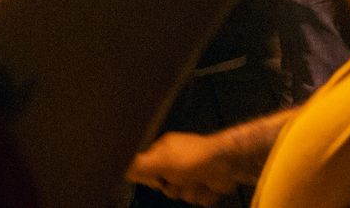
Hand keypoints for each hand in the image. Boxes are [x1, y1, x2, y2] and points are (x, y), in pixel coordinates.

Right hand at [129, 131, 243, 205]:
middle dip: (174, 188)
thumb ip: (139, 166)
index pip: (150, 169)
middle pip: (166, 186)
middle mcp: (179, 161)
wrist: (226, 163)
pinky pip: (199, 199)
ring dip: (190, 192)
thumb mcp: (160, 161)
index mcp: (166, 150)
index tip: (159, 180)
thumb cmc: (190, 159)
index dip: (154, 178)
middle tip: (181, 179)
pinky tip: (209, 185)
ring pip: (182, 194)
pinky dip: (204, 194)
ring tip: (199, 180)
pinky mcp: (208, 184)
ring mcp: (194, 174)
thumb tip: (122, 169)